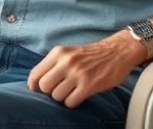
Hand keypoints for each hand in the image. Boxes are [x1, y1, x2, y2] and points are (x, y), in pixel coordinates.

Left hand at [27, 31, 143, 107]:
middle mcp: (66, 61)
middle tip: (60, 90)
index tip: (39, 90)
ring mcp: (78, 73)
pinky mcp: (89, 84)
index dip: (34, 86)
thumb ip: (55, 64)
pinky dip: (73, 102)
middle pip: (44, 86)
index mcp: (59, 53)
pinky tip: (79, 95)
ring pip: (56, 96)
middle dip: (50, 92)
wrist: (118, 51)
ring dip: (63, 97)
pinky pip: (70, 102)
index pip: (36, 73)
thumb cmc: (93, 54)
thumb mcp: (70, 53)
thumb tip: (38, 82)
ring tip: (72, 91)